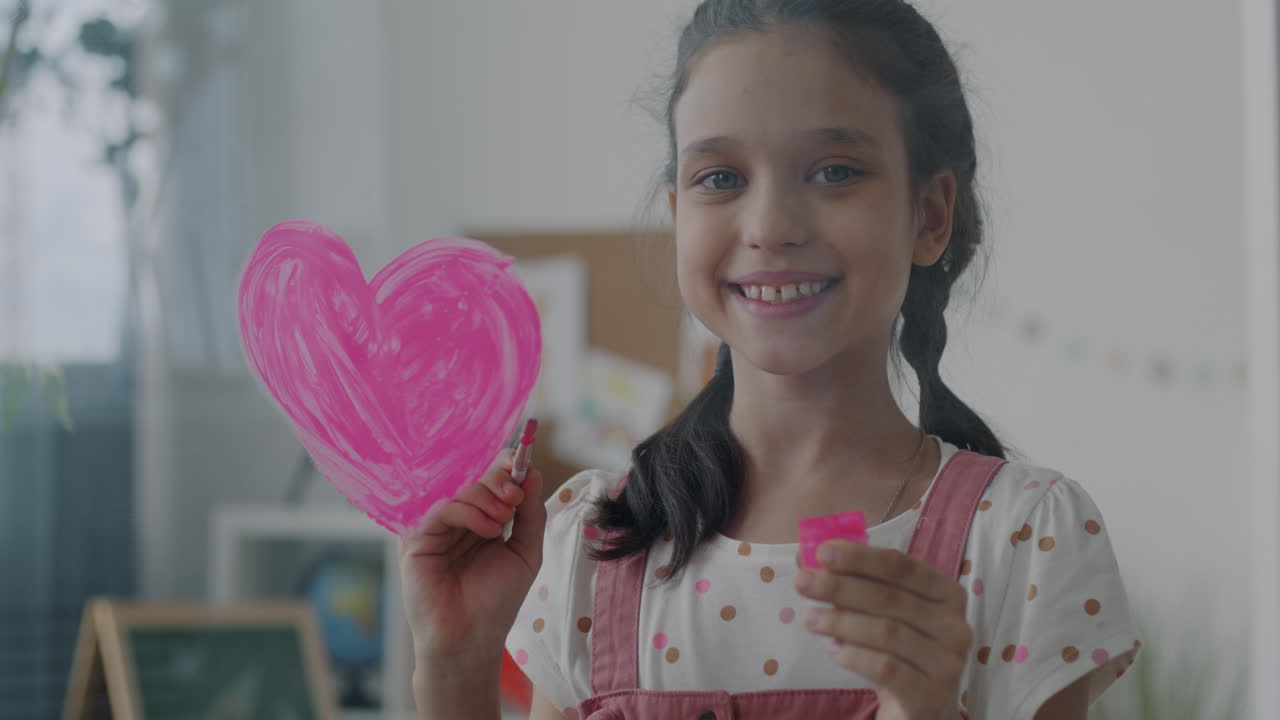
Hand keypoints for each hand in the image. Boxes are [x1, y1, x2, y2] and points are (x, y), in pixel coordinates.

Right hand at [399, 449, 546, 665]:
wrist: (471, 638)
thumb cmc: (497, 601)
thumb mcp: (526, 551)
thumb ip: (531, 513)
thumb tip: (532, 471)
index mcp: (481, 519)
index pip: (489, 478)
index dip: (505, 468)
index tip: (523, 470)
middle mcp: (457, 519)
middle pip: (474, 478)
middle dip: (499, 481)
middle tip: (514, 497)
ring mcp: (436, 527)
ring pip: (459, 489)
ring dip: (486, 498)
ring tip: (501, 522)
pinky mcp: (417, 538)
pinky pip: (442, 508)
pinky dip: (468, 512)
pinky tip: (487, 531)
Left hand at [795, 540, 971, 719]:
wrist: (918, 709)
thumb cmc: (896, 651)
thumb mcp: (876, 614)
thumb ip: (849, 583)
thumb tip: (807, 555)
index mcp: (946, 593)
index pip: (901, 566)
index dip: (860, 557)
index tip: (821, 551)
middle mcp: (955, 625)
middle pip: (890, 597)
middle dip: (840, 586)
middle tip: (802, 582)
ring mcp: (948, 663)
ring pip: (887, 632)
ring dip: (841, 621)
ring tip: (809, 619)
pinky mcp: (932, 695)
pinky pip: (887, 668)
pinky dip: (855, 656)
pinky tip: (834, 651)